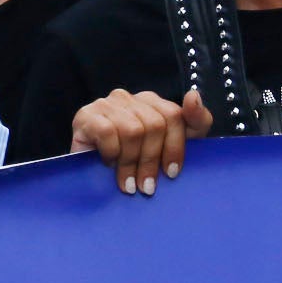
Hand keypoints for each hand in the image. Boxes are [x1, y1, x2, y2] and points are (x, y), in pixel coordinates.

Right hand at [69, 89, 211, 195]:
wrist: (91, 176)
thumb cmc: (134, 162)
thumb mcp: (173, 146)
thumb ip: (195, 122)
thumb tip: (193, 96)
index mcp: (151, 102)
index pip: (173, 115)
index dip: (175, 147)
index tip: (172, 173)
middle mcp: (128, 98)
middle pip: (154, 125)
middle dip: (152, 160)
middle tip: (146, 186)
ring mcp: (106, 104)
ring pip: (132, 130)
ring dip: (131, 162)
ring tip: (128, 183)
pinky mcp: (86, 115)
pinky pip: (108, 132)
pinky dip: (111, 153)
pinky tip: (108, 164)